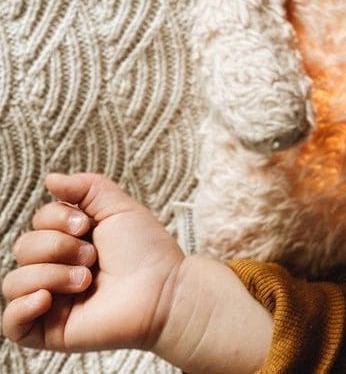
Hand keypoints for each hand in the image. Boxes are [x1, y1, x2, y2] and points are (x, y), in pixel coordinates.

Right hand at [2, 173, 184, 352]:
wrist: (164, 290)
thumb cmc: (148, 251)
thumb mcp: (118, 208)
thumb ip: (86, 187)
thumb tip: (50, 179)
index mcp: (70, 242)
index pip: (37, 223)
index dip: (56, 219)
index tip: (86, 225)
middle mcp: (57, 270)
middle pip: (23, 248)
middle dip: (57, 246)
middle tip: (92, 256)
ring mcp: (51, 302)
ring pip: (14, 282)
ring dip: (51, 274)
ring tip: (86, 279)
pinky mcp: (50, 331)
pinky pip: (11, 324)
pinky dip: (21, 308)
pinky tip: (47, 299)